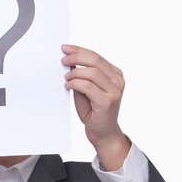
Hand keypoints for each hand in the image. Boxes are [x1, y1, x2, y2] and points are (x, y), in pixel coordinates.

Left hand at [63, 46, 129, 167]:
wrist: (103, 134)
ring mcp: (114, 92)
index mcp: (115, 75)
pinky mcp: (107, 102)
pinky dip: (75, 84)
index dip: (79, 50)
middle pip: (95, 60)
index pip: (96, 56)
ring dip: (74, 73)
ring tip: (66, 79)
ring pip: (91, 72)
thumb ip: (83, 75)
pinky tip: (68, 86)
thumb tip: (69, 61)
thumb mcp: (88, 89)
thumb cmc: (95, 112)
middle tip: (63, 60)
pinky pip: (87, 86)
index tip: (65, 48)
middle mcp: (118, 82)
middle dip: (76, 57)